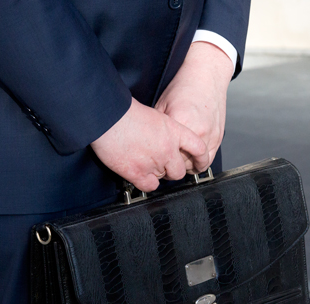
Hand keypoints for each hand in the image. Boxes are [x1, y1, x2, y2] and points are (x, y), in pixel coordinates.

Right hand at [91, 98, 206, 191]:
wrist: (109, 117)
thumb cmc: (127, 112)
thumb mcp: (155, 115)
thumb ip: (165, 131)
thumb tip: (165, 139)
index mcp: (175, 132)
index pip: (198, 148)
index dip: (200, 159)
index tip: (198, 164)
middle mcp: (168, 149)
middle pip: (179, 171)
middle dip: (172, 170)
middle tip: (163, 165)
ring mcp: (154, 163)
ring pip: (163, 178)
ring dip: (156, 174)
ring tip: (144, 163)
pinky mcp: (138, 173)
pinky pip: (150, 186)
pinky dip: (146, 183)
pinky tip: (140, 175)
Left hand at [155, 41, 233, 173]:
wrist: (206, 76)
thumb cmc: (184, 88)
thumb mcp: (162, 105)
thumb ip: (158, 128)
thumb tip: (149, 144)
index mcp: (180, 123)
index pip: (167, 154)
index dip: (160, 160)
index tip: (156, 160)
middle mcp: (197, 131)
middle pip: (182, 163)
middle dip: (173, 164)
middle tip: (166, 162)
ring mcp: (210, 135)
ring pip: (197, 164)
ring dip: (188, 165)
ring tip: (179, 161)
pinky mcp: (218, 137)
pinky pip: (209, 159)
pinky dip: (200, 162)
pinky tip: (192, 158)